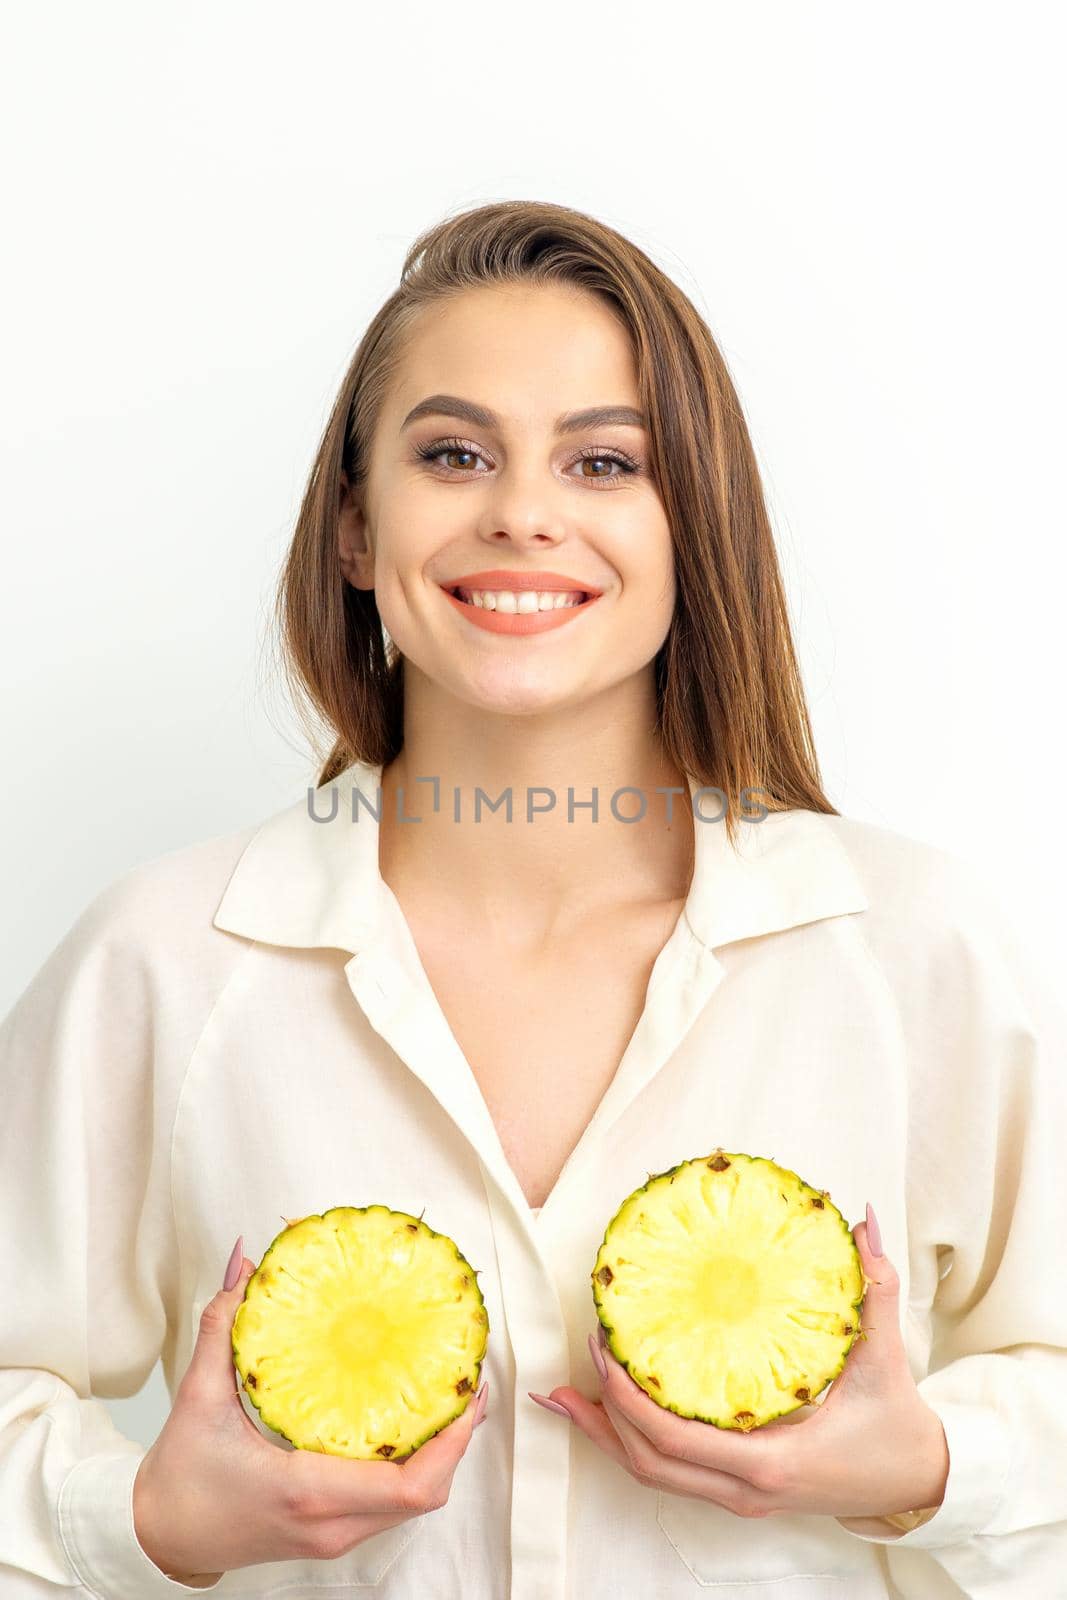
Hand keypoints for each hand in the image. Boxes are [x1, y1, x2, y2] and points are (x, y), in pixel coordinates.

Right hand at [133, 1241, 487, 1585]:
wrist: (159, 1540)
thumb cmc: (179, 1480)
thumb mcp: (198, 1398)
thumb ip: (222, 1328)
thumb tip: (243, 1265)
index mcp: (305, 1490)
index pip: (408, 1484)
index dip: (452, 1441)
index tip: (466, 1391)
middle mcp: (330, 1522)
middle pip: (426, 1494)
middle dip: (458, 1440)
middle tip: (467, 1379)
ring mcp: (333, 1535)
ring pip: (412, 1503)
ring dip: (440, 1453)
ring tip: (449, 1393)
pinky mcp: (330, 1533)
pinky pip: (390, 1505)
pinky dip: (414, 1467)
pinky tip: (413, 1422)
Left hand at [533, 1214, 948, 1523]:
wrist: (918, 1484)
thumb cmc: (897, 1426)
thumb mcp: (885, 1357)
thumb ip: (874, 1286)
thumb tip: (865, 1220)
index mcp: (770, 1460)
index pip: (672, 1439)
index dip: (626, 1396)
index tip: (604, 1345)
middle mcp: (743, 1489)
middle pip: (645, 1463)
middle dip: (600, 1412)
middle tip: (580, 1352)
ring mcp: (737, 1497)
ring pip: (650, 1474)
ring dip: (604, 1433)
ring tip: (561, 1393)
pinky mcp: (736, 1492)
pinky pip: (669, 1472)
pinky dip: (630, 1442)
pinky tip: (604, 1412)